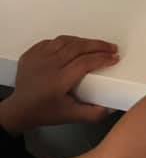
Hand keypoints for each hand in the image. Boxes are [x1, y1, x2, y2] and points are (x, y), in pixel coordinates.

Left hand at [0, 36, 118, 133]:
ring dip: (83, 41)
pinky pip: (52, 42)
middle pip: (77, 47)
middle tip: (111, 47)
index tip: (114, 58)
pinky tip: (75, 46)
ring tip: (95, 45)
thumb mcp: (71, 116)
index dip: (102, 58)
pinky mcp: (31, 53)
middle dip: (98, 45)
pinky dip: (66, 41)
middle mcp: (48, 65)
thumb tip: (112, 108)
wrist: (20, 109)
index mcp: (59, 80)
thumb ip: (93, 114)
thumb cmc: (45, 112)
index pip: (85, 62)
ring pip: (65, 41)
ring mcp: (38, 57)